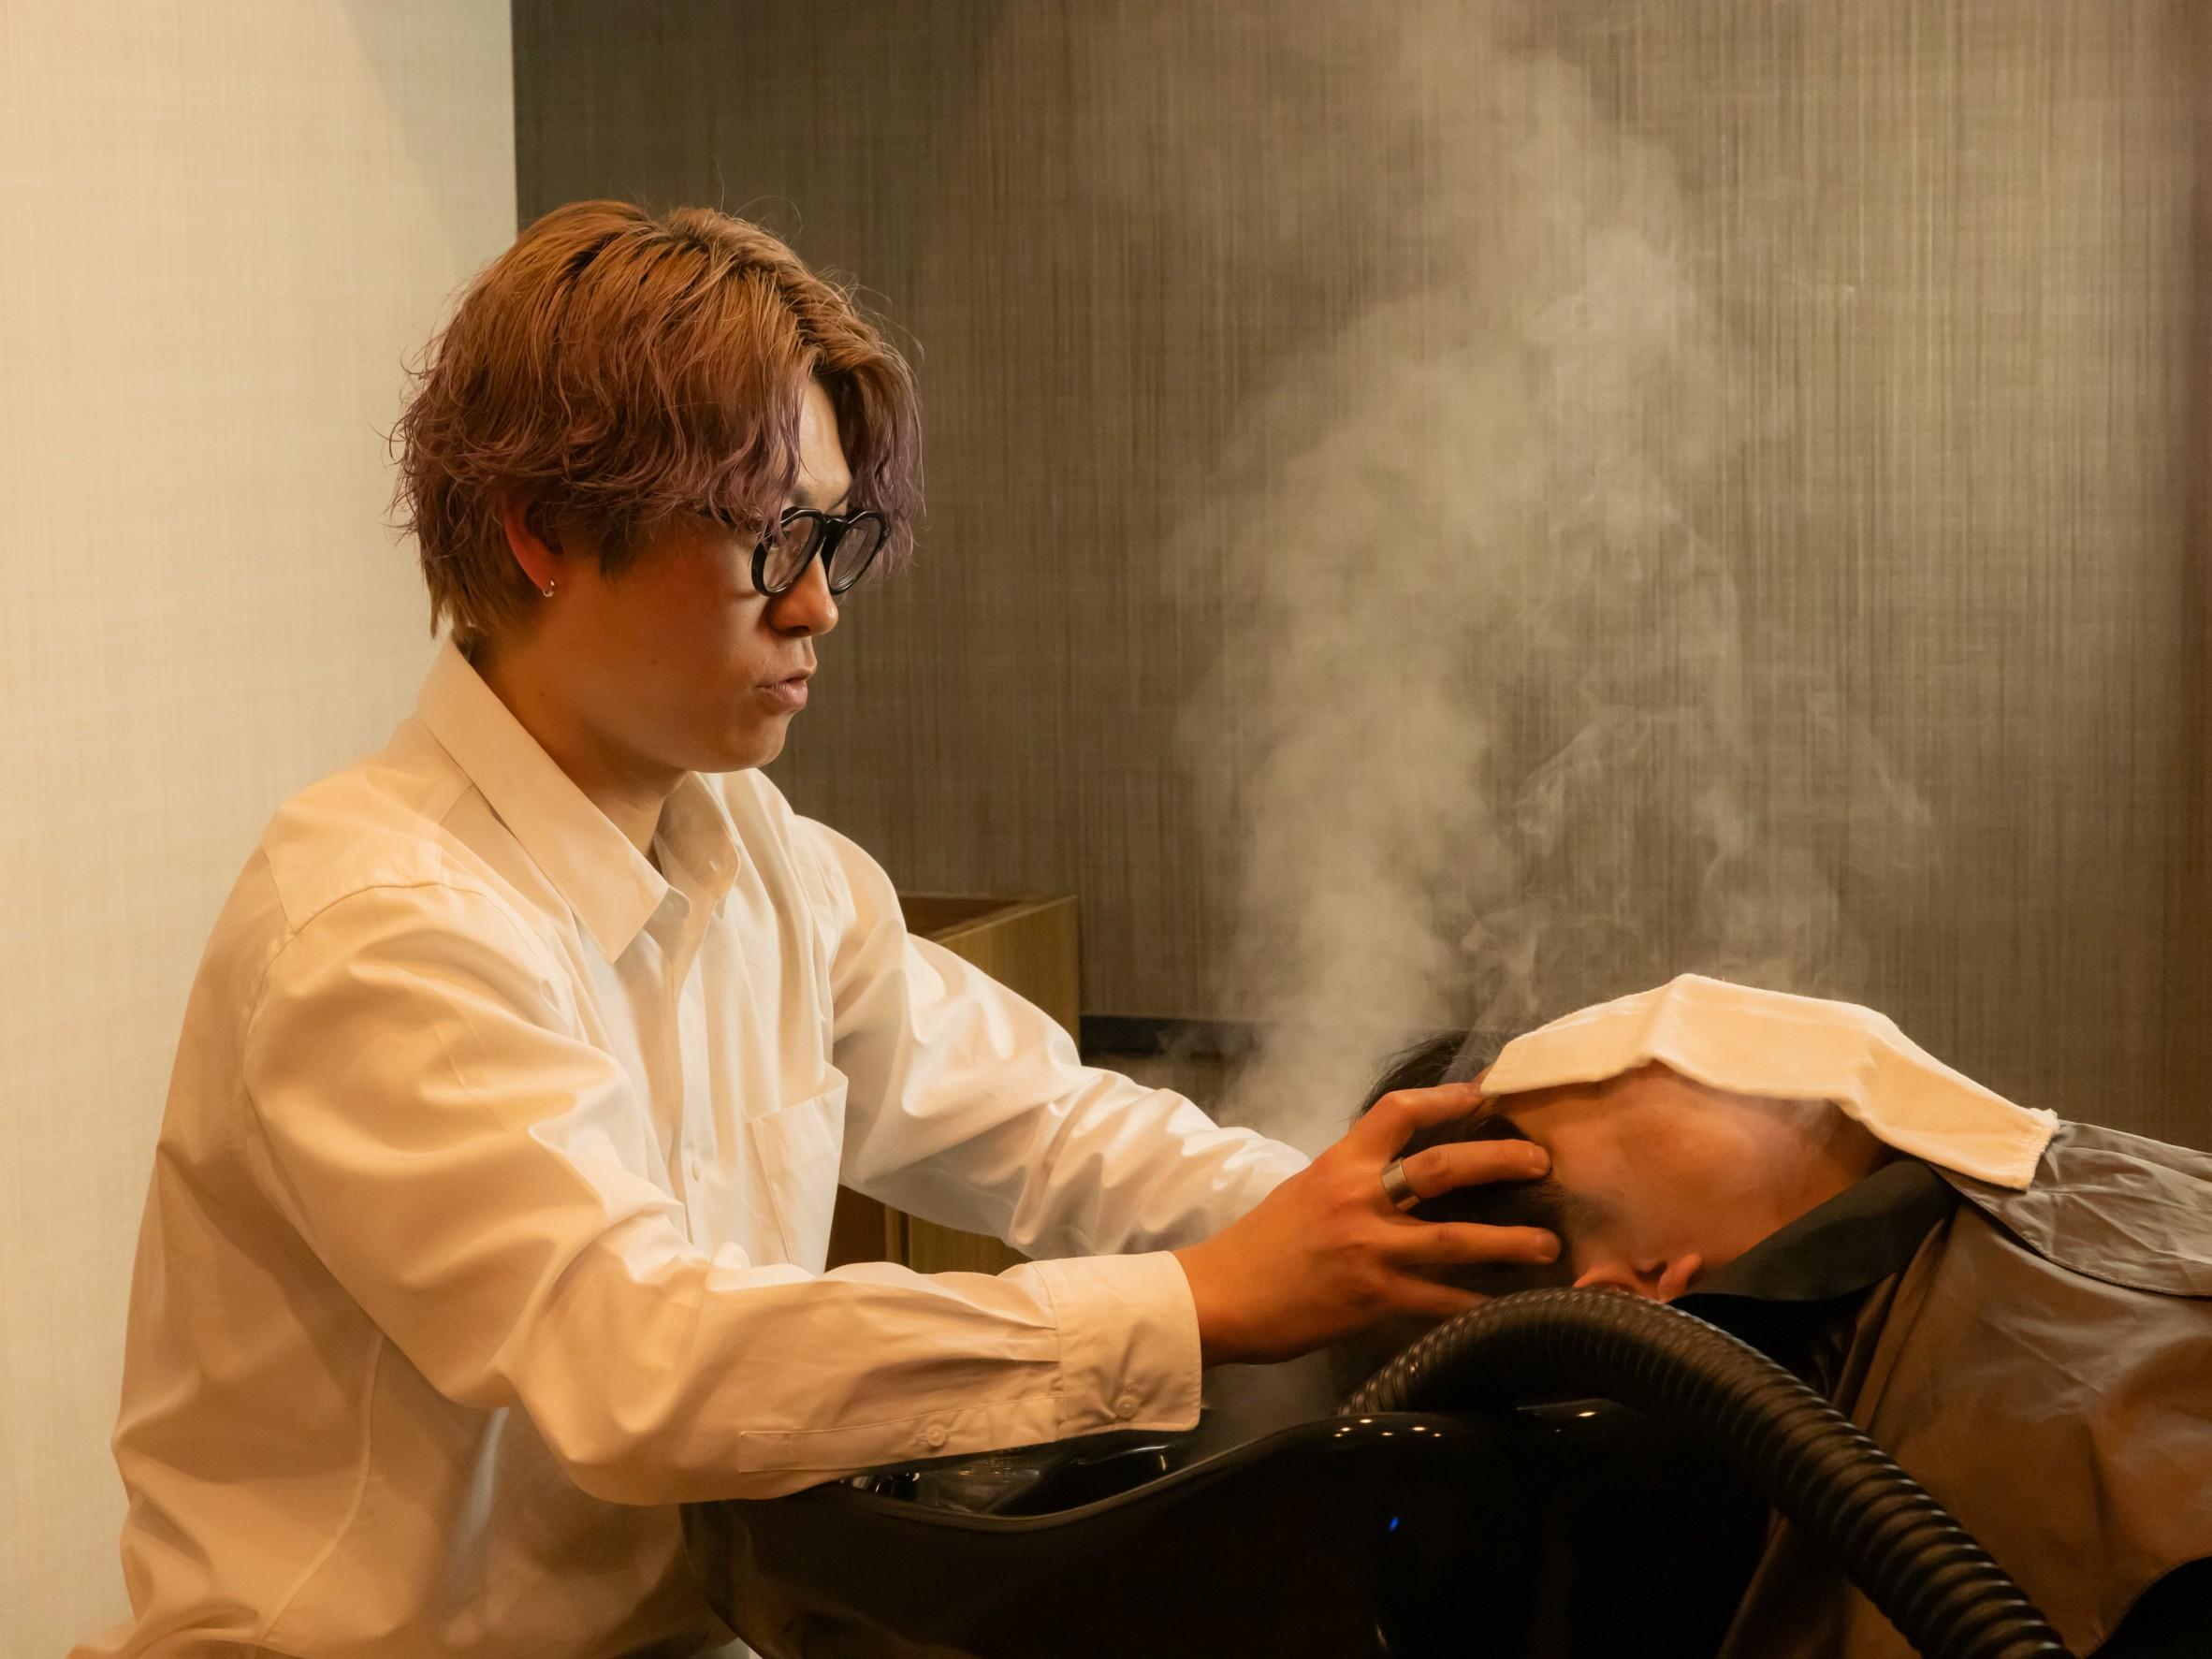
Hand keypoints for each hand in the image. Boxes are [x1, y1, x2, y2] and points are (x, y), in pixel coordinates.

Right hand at [1172, 1081, 1559, 1364]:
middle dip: (1499, 1161)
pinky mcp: (1375, 1298)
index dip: (1447, 1097)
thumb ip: (1352, 1181)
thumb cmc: (1258, 1246)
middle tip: (1539, 1161)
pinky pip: (1441, 1301)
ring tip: (1549, 1244)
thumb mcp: (1303, 1191)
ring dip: (1509, 1242)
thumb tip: (1398, 1177)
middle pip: (1442, 1168)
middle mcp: (1359, 1198)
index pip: (1398, 1112)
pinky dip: (1479, 1305)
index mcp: (1339, 1164)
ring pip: (1456, 1239)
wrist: (1221, 1297)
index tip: (1486, 1091)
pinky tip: (1511, 1310)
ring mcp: (1370, 1249)